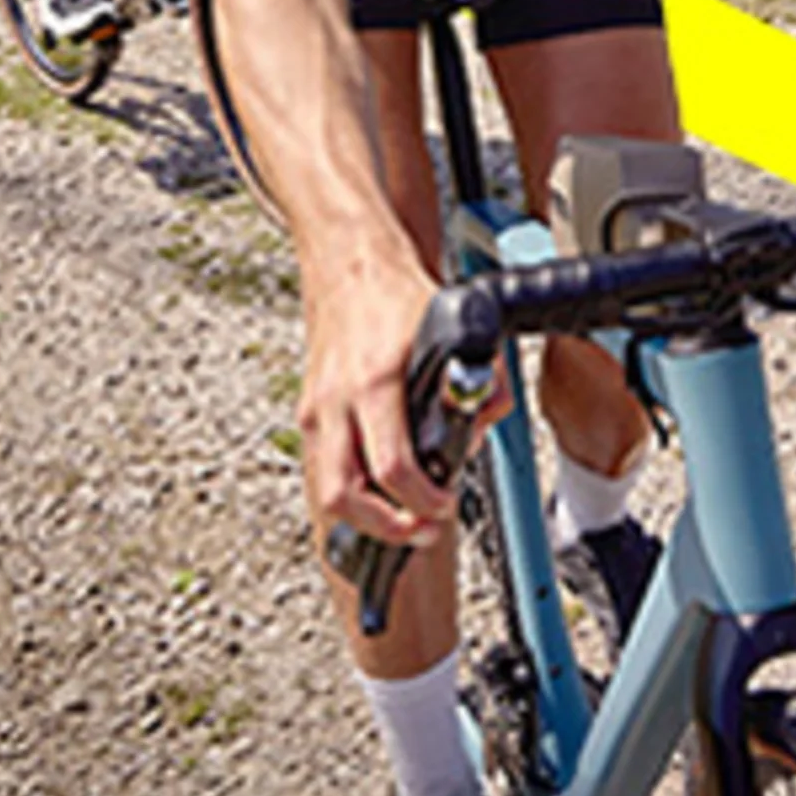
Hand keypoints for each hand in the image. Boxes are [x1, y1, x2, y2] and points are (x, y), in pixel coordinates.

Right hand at [295, 248, 500, 547]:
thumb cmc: (396, 296)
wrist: (348, 265)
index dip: (422, 499)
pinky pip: (324, 470)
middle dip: (387, 527)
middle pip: (344, 495)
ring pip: (326, 491)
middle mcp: (337, 401)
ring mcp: (317, 410)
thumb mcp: (454, 326)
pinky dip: (351, 492)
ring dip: (365, 521)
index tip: (443, 506)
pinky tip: (380, 494)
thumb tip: (487, 416)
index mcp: (376, 382)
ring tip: (403, 523)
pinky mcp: (308, 413)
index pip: (393, 464)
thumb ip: (484, 374)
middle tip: (422, 529)